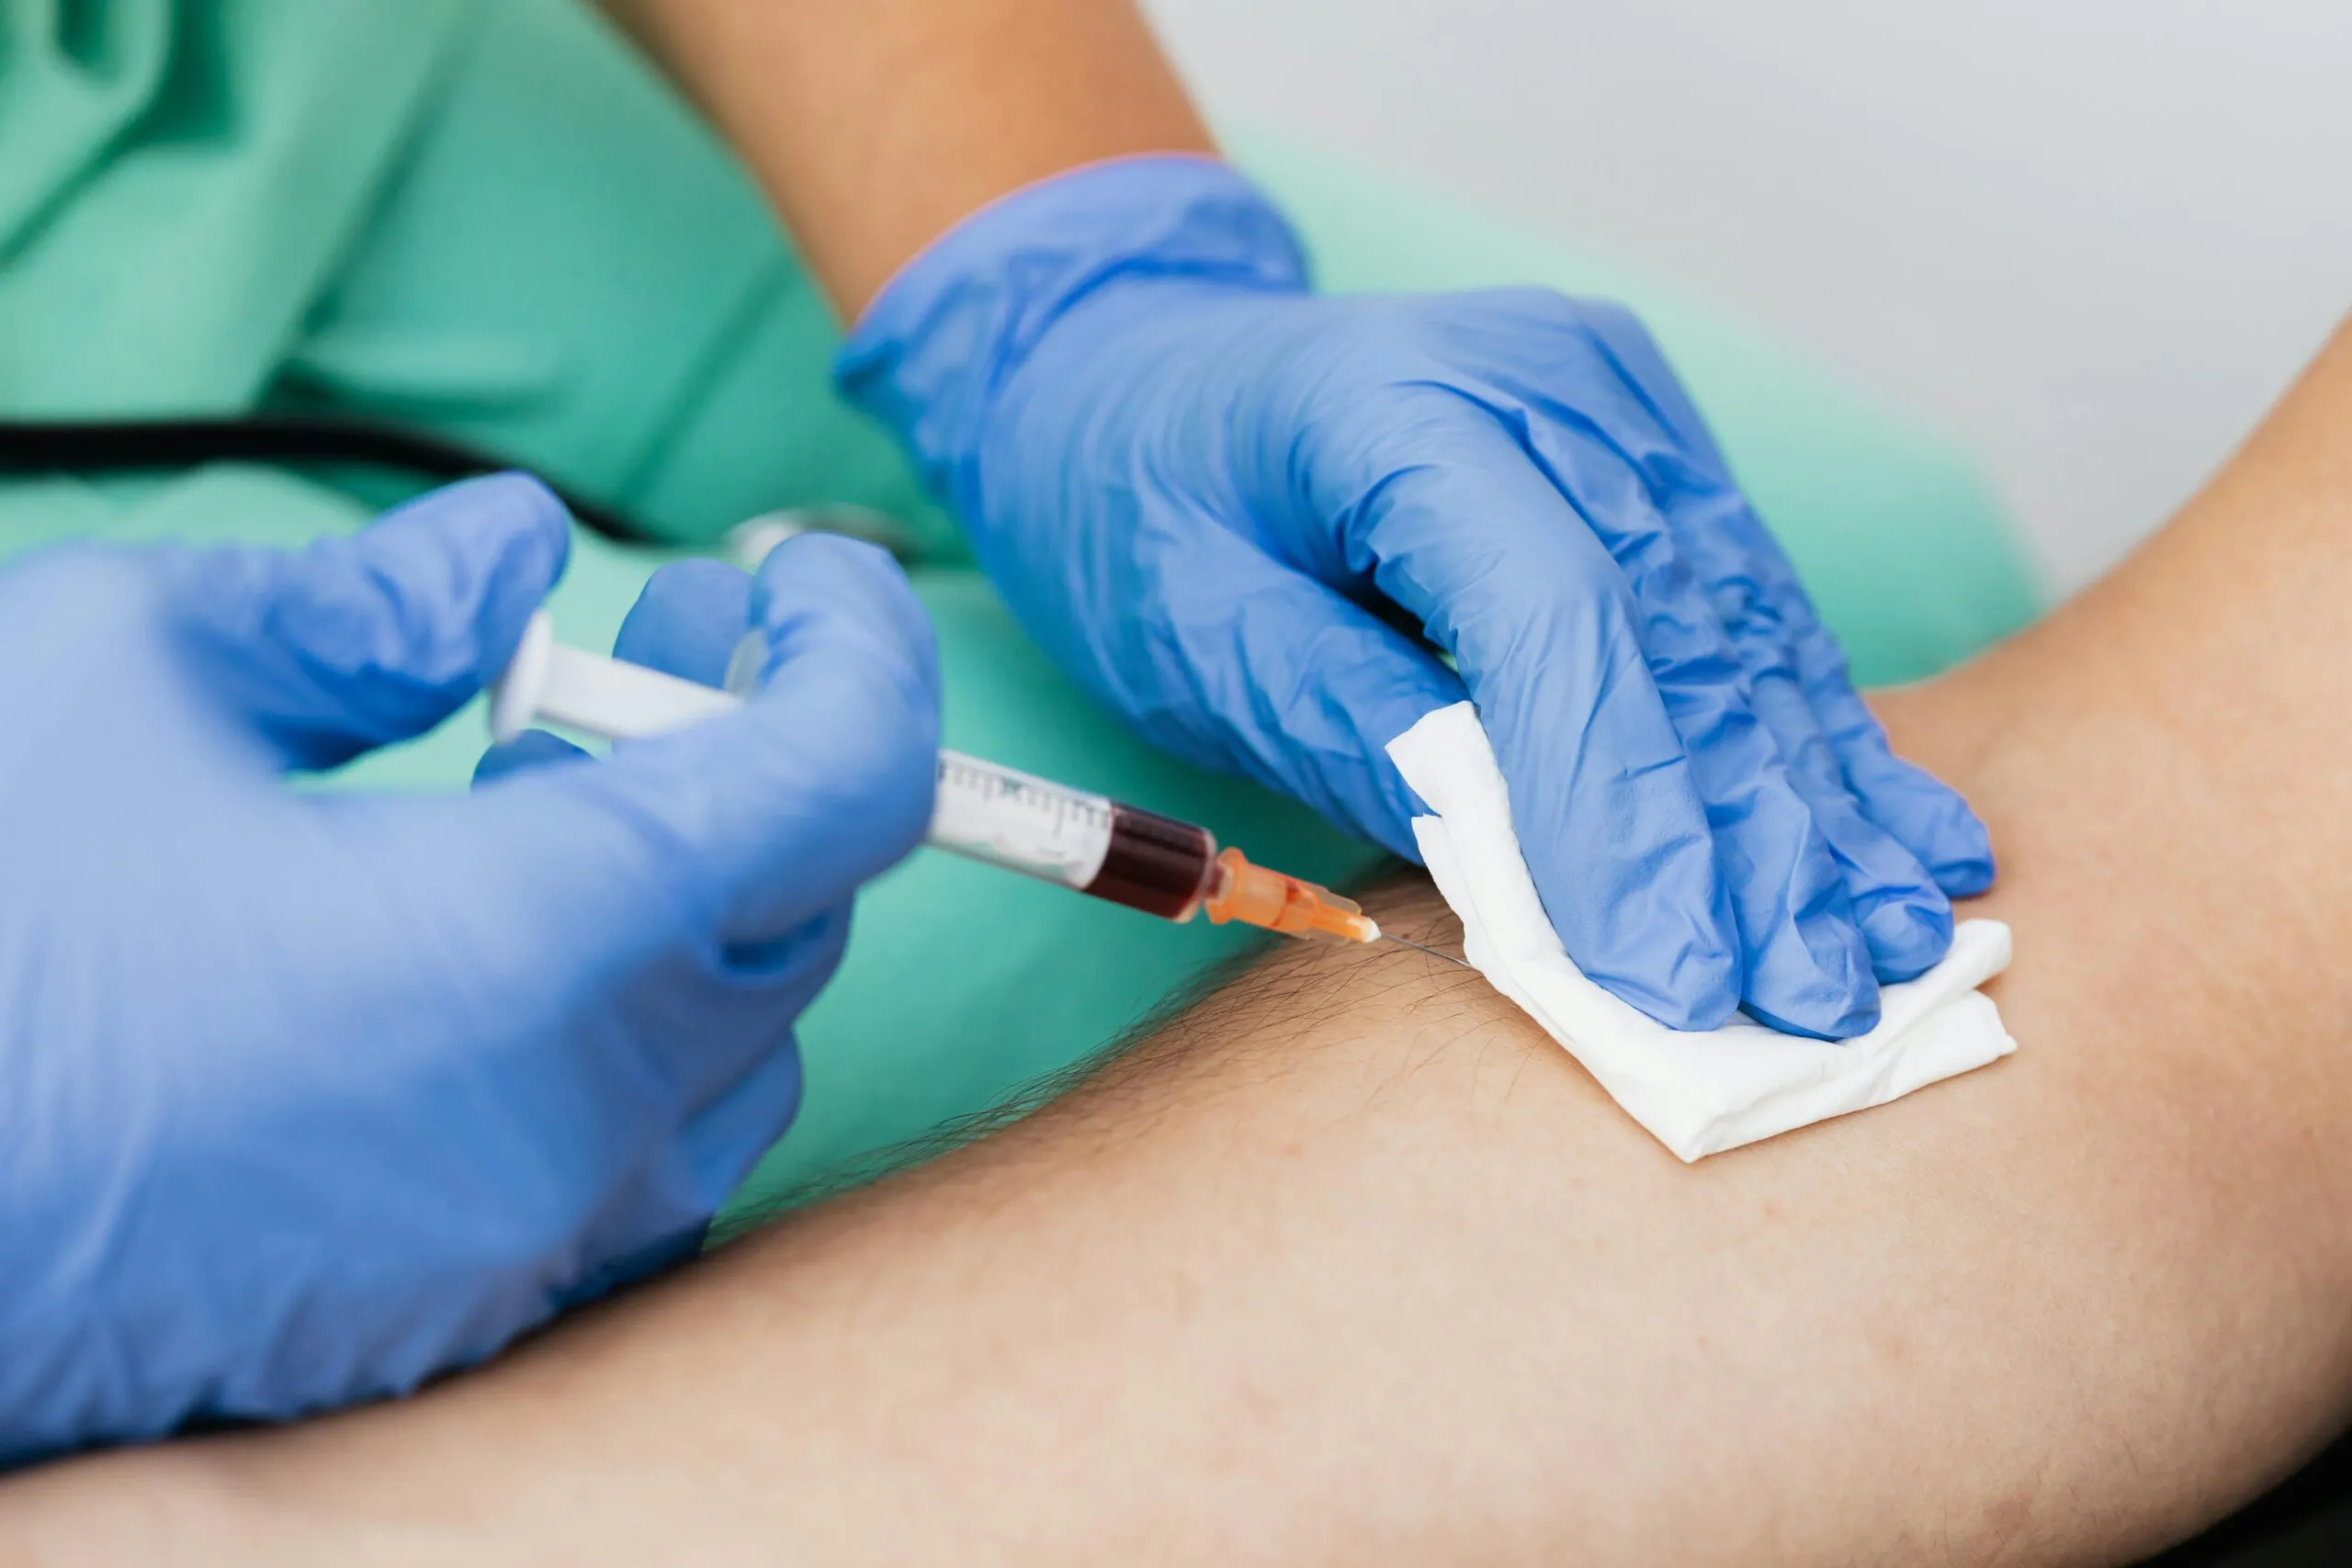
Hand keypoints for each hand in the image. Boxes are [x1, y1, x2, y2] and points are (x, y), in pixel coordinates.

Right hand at [0, 477, 936, 1461]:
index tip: (804, 581)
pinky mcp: (443, 1322)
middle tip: (651, 650)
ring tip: (539, 800)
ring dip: (688, 908)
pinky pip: (630, 1170)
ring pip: (727, 1054)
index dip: (856, 651)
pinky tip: (488, 968)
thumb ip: (365, 607)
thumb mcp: (120, 673)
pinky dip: (620, 1046)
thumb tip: (511, 555)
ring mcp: (516, 1253)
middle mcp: (569, 1129)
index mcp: (530, 946)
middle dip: (750, 756)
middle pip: (791, 910)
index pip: (843, 781)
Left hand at [840, 157, 1990, 1037]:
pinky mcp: (1648, 453)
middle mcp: (1549, 386)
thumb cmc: (1141, 509)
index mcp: (1407, 405)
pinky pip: (1742, 609)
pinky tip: (1898, 834)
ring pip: (1741, 630)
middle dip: (1752, 837)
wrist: (1144, 373)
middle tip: (1820, 1001)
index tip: (1676, 978)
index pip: (1561, 624)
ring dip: (1816, 801)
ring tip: (1890, 946)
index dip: (1627, 814)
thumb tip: (1526, 876)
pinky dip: (1808, 733)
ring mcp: (1615, 409)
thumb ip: (1359, 734)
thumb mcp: (1197, 636)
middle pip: (1679, 634)